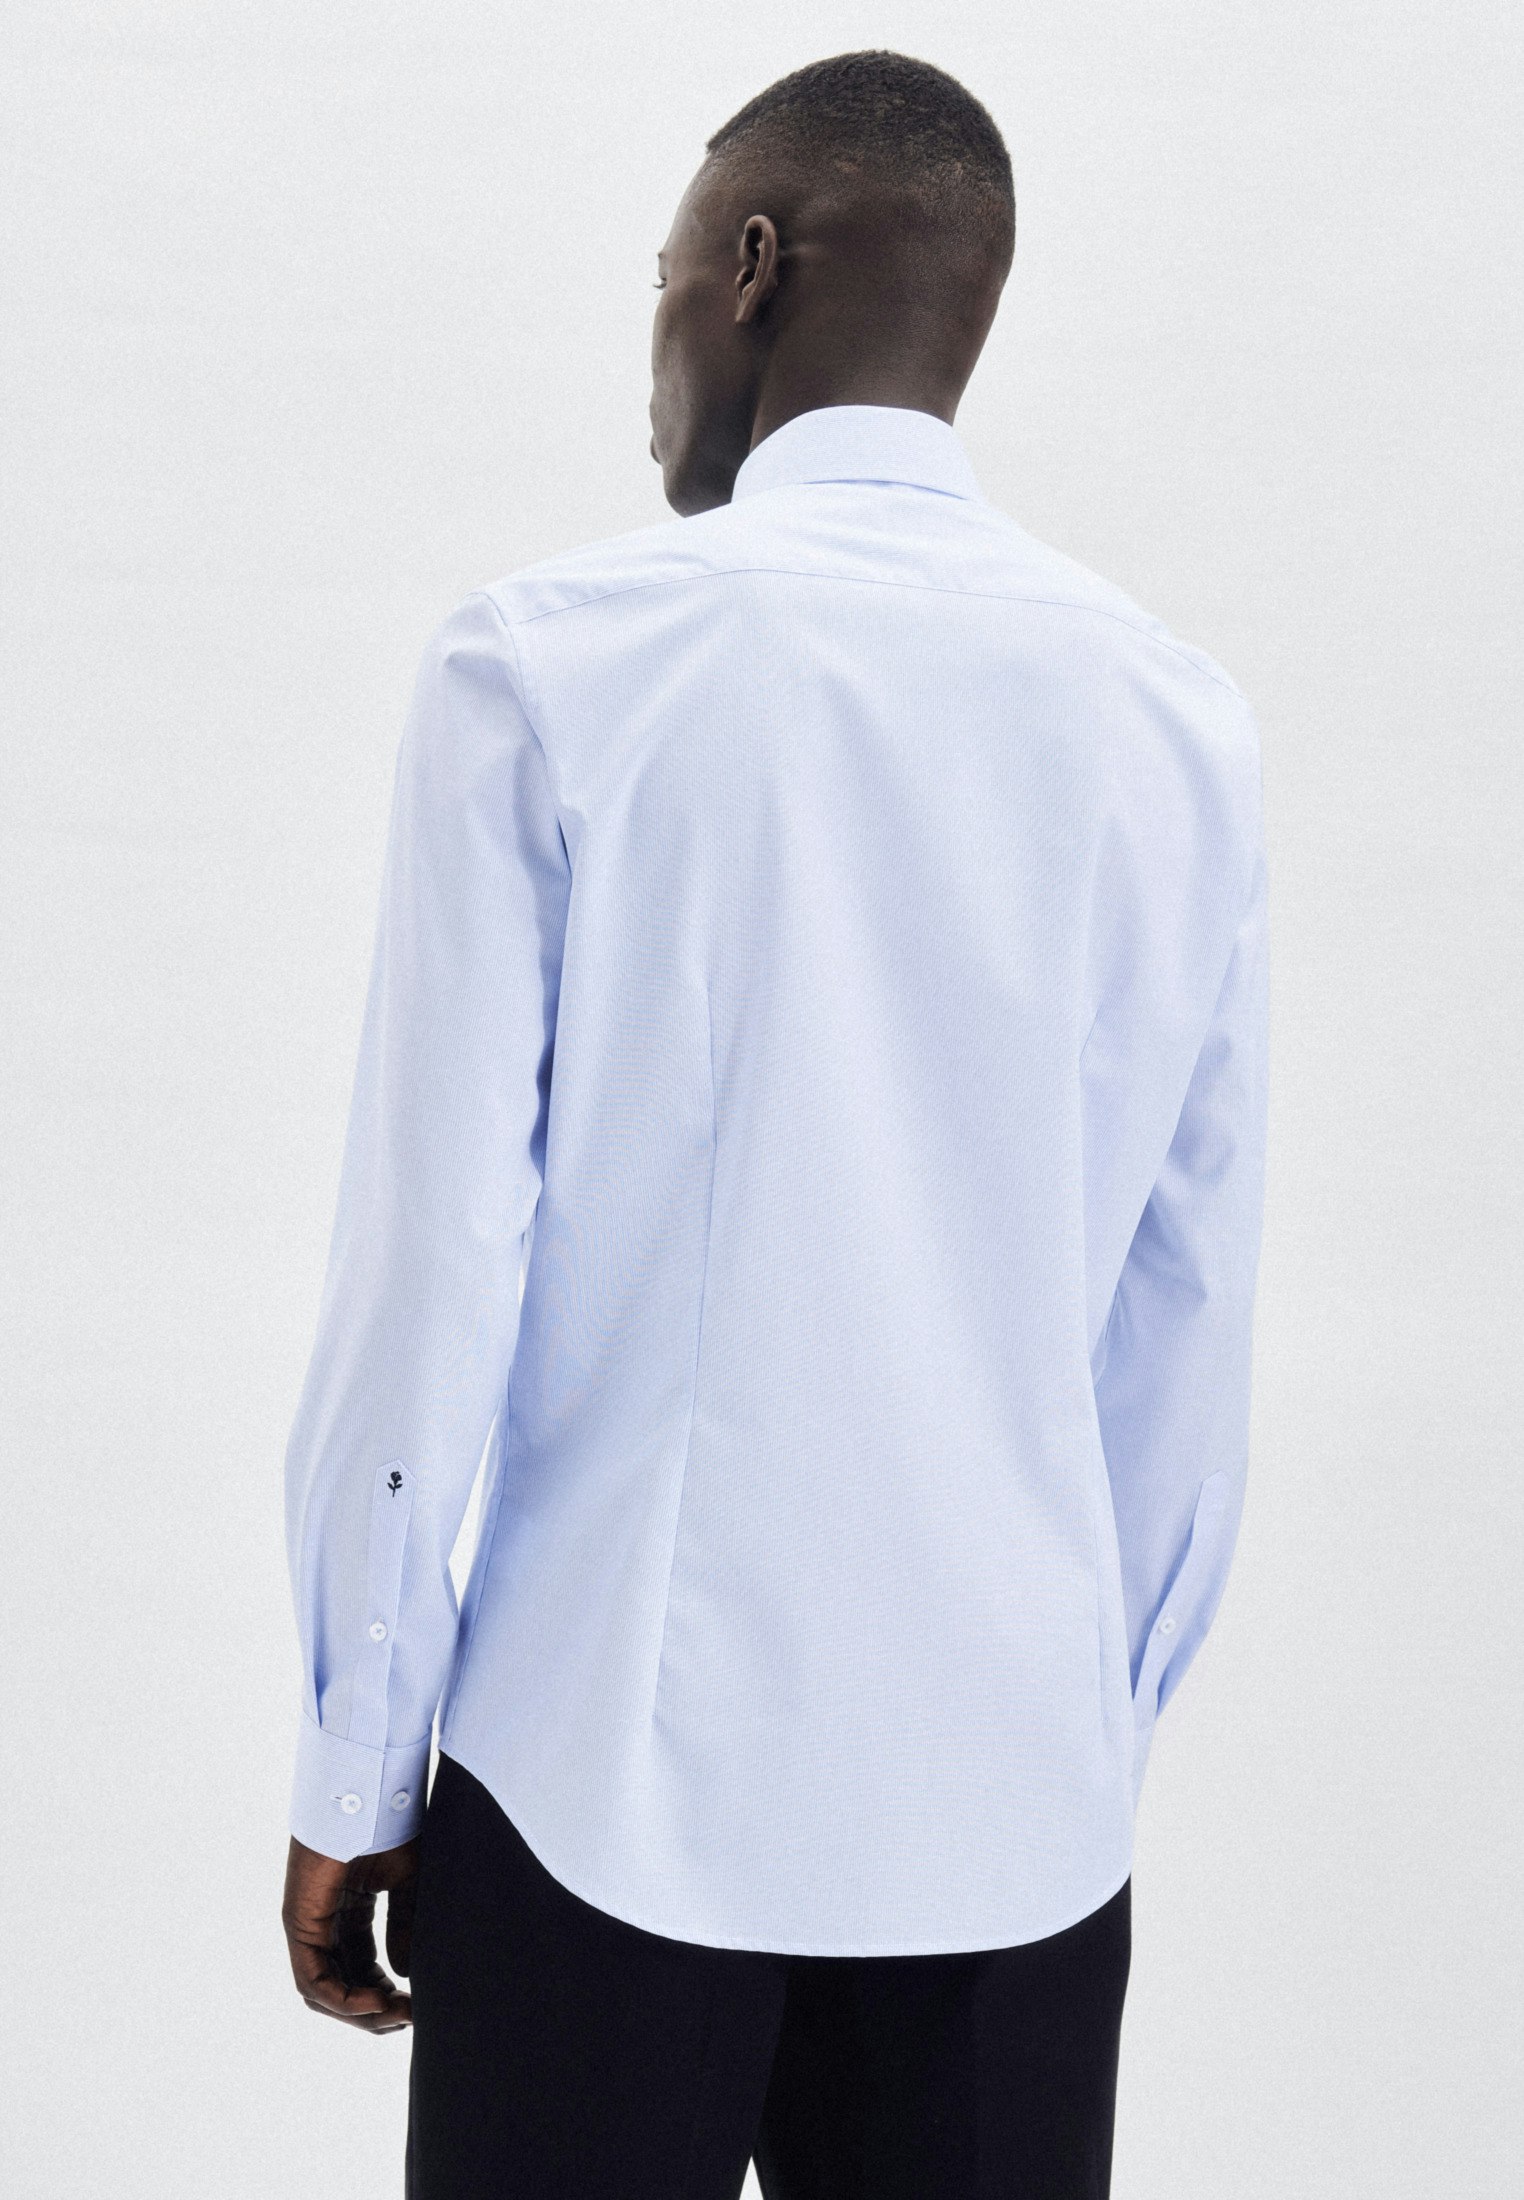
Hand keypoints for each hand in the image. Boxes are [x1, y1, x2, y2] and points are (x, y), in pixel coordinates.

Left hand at [282, 1833, 418, 2031]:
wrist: (373, 1793)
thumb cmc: (392, 1825)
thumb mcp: (408, 1884)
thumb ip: (405, 1928)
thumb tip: (403, 1976)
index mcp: (350, 1908)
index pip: (362, 1966)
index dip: (389, 1990)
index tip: (419, 2005)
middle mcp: (326, 1920)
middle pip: (343, 1985)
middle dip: (376, 2009)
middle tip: (410, 2018)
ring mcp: (309, 1923)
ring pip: (325, 1992)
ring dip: (361, 2012)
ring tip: (397, 2015)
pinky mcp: (299, 1923)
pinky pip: (313, 1980)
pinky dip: (343, 1999)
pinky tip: (377, 2002)